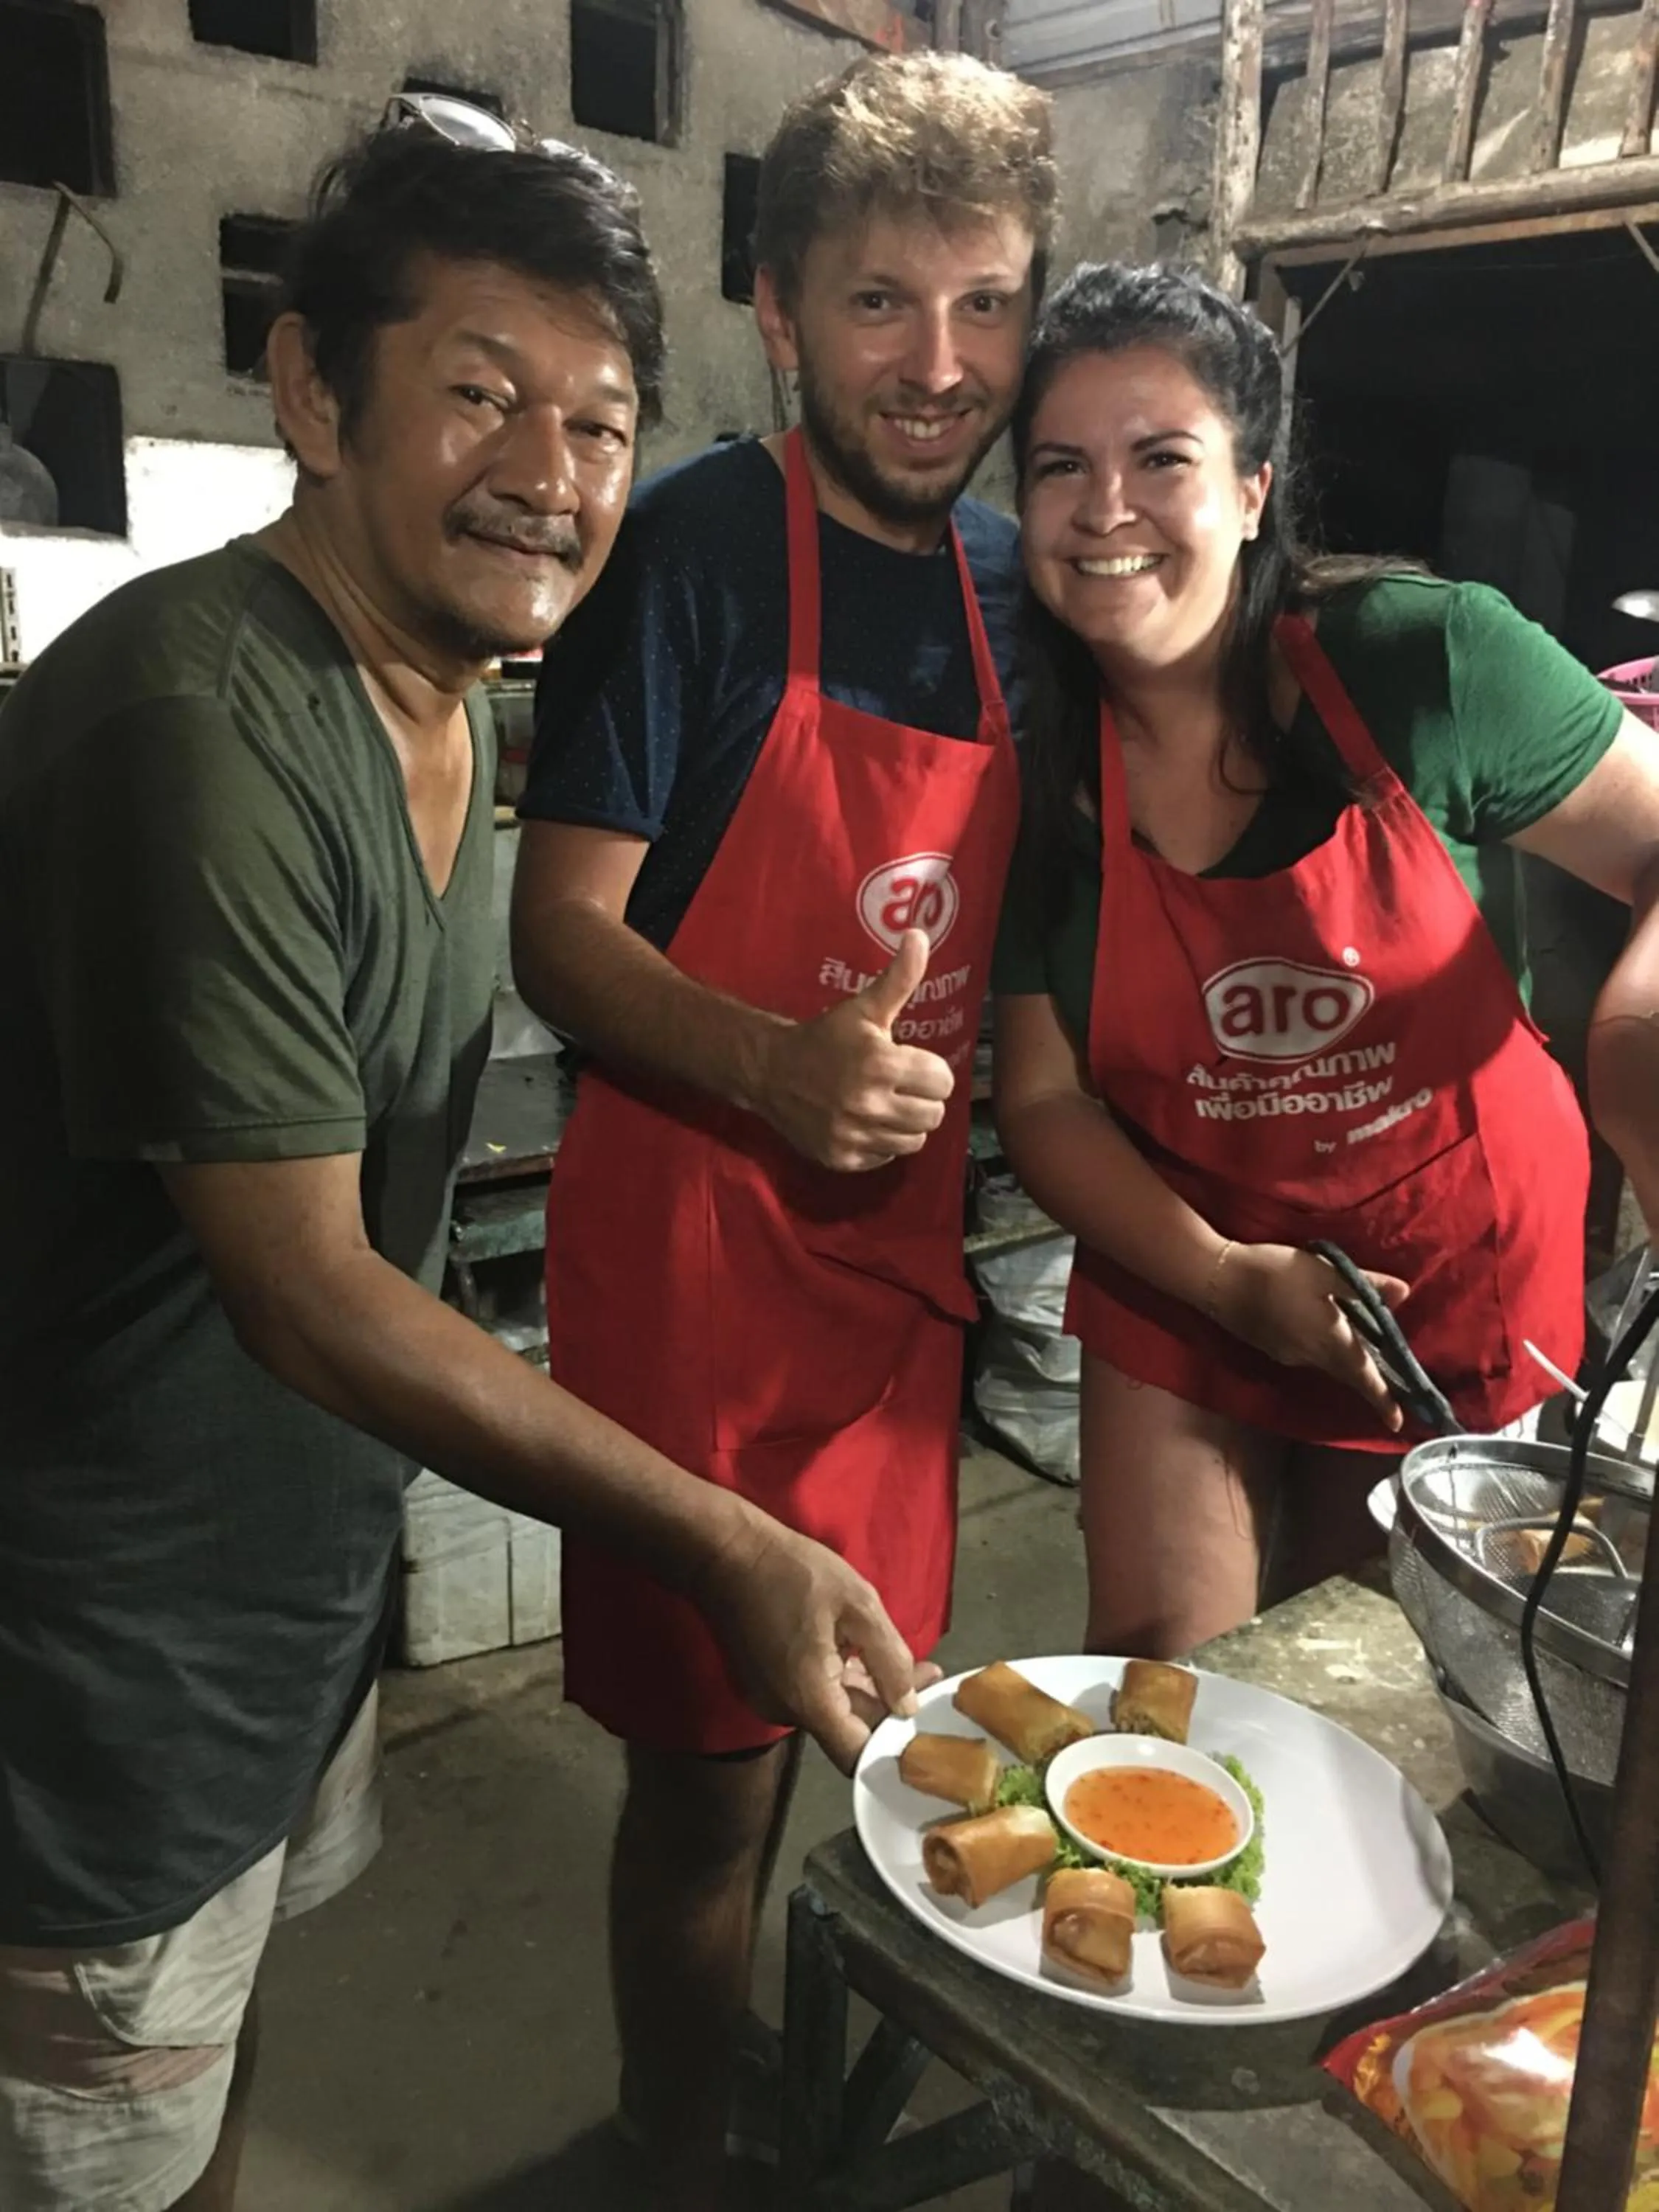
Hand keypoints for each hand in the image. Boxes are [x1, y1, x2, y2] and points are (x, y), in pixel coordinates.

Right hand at [693, 1505, 932, 1772]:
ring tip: (904, 1659)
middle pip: (846, 1730)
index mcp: (810, 1700)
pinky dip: (839, 1680)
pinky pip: (810, 1695)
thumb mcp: (858, 1605)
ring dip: (867, 1690)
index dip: (894, 1743)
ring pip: (830, 1710)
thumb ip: (890, 1660)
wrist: (726, 1553)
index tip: (925, 1715)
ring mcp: (770, 1700)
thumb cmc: (794, 1573)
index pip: (858, 1755)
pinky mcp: (763, 1685)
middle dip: (889, 1705)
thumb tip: (908, 1707)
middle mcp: (786, 1712)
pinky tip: (861, 1650)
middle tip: (927, 1673)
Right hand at [751, 929, 953, 1171]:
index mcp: (880, 1063)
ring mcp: (855, 1135)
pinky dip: (883, 1143)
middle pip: (934, 1114)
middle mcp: (869, 1103)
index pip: (942, 1081)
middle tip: (902, 1085)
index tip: (911, 1063)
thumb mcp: (863, 1007)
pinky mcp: (842, 1158)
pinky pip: (887, 1157)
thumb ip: (899, 977)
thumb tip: (920, 934)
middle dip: (923, 1098)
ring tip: (888, 1104)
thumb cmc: (824, 1038)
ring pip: (915, 1140)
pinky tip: (867, 1122)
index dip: (931, 1071)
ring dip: (907, 1122)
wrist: (769, 1072)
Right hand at [1209, 1243, 1410, 1429]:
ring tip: (1361, 1348)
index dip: (1384, 1400)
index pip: (1365, 1377)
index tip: (1398, 1423)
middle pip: (1348, 1375)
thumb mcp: (1325, 1272)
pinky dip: (1323, 1349)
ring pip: (1328, 1364)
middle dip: (1370, 1384)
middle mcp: (1313, 1356)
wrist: (1219, 1280)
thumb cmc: (1276, 1273)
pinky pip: (1308, 1355)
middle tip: (1391, 1388)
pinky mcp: (1273, 1348)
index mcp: (1332, 1340)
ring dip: (1347, 1363)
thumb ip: (1365, 1284)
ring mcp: (1290, 1355)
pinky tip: (1321, 1329)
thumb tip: (1404, 1292)